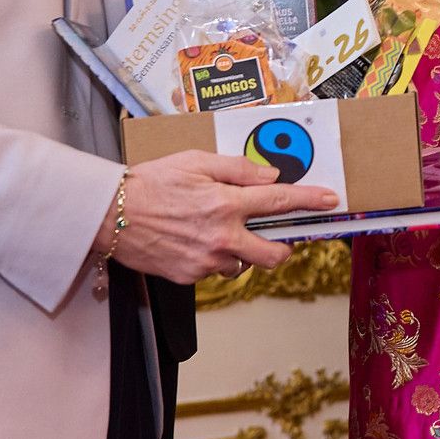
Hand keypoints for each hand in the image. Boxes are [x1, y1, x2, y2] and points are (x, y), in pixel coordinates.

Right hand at [95, 150, 338, 283]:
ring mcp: (206, 261)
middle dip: (283, 246)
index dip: (309, 200)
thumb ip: (236, 169)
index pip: (279, 203)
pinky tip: (195, 241)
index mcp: (225, 204)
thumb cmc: (150, 183)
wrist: (109, 216)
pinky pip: (216, 271)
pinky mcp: (190, 277)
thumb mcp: (194, 161)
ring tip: (218, 233)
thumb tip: (269, 177)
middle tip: (276, 236)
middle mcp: (221, 237)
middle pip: (274, 254)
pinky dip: (214, 258)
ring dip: (242, 252)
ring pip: (244, 265)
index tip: (330, 200)